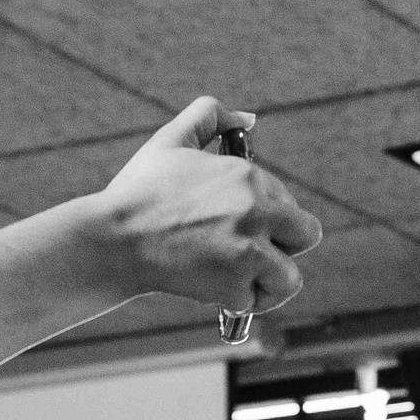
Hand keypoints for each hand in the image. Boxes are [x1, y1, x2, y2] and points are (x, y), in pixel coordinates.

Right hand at [97, 98, 322, 319]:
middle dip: (285, 245)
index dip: (269, 216)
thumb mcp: (170, 141)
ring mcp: (249, 251)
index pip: (288, 203)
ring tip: (240, 277)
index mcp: (249, 177)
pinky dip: (239, 302)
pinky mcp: (235, 285)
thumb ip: (208, 118)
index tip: (237, 223)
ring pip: (290, 277)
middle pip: (307, 235)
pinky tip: (216, 289)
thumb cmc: (139, 192)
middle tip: (252, 251)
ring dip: (269, 281)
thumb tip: (249, 118)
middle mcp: (257, 211)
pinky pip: (256, 301)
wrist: (112, 239)